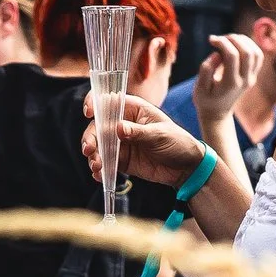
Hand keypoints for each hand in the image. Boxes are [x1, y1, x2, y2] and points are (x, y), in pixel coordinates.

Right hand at [84, 94, 209, 187]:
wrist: (186, 168)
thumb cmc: (177, 142)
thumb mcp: (159, 135)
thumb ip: (138, 132)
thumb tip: (118, 128)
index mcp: (132, 109)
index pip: (108, 101)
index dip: (94, 103)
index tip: (89, 112)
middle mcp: (122, 124)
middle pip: (98, 127)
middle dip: (90, 138)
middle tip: (89, 150)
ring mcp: (120, 143)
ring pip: (98, 146)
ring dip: (93, 155)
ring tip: (96, 166)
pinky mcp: (121, 160)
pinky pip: (105, 163)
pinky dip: (100, 169)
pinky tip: (99, 175)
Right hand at [192, 33, 265, 129]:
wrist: (217, 113)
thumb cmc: (205, 99)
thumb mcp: (199, 87)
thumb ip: (206, 69)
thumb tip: (217, 54)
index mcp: (230, 83)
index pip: (232, 56)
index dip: (222, 42)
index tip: (211, 39)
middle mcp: (244, 81)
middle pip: (247, 52)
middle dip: (233, 39)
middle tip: (220, 38)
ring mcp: (251, 78)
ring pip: (256, 52)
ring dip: (243, 40)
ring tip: (228, 39)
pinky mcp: (253, 76)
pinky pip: (258, 56)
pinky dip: (250, 45)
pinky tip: (236, 44)